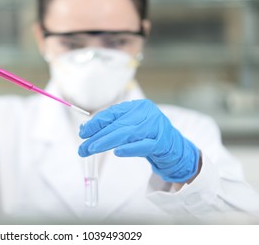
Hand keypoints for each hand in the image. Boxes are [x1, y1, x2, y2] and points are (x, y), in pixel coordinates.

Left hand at [78, 99, 200, 182]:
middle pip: (117, 124)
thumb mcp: (131, 127)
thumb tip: (85, 130)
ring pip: (126, 134)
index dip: (96, 123)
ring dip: (107, 142)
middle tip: (83, 147)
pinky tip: (117, 152)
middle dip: (97, 136)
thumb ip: (112, 127)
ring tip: (92, 149)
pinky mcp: (161, 143)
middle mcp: (147, 113)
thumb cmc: (148, 136)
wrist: (175, 148)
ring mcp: (155, 127)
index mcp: (138, 106)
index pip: (113, 113)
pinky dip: (129, 149)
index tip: (83, 132)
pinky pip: (143, 145)